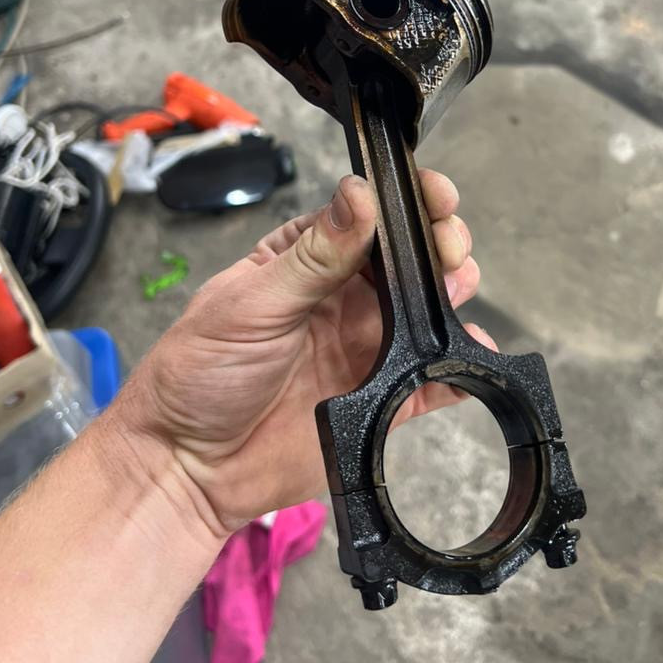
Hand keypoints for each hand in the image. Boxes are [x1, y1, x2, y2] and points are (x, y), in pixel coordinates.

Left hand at [118, 172, 492, 533]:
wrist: (188, 467)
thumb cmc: (201, 371)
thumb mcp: (252, 302)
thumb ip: (314, 254)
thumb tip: (361, 195)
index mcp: (308, 258)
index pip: (368, 215)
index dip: (406, 201)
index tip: (436, 196)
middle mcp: (345, 296)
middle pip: (410, 258)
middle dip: (441, 241)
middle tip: (448, 249)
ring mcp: (367, 346)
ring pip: (429, 309)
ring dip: (454, 291)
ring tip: (458, 286)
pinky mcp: (382, 399)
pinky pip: (434, 380)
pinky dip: (461, 366)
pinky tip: (473, 351)